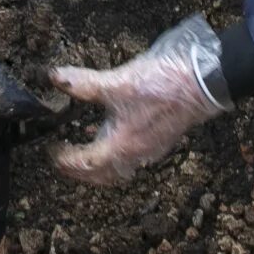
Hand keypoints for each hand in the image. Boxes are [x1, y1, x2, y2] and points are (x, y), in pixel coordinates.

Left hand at [55, 16, 228, 185]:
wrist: (202, 83)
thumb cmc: (162, 85)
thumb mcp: (117, 82)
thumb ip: (84, 83)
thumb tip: (55, 78)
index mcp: (122, 145)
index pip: (86, 164)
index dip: (65, 161)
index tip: (51, 152)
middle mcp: (136, 154)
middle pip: (102, 175)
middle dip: (79, 172)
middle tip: (62, 161)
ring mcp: (150, 150)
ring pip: (118, 168)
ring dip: (98, 165)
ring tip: (83, 149)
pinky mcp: (160, 140)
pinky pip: (131, 158)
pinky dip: (115, 154)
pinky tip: (112, 134)